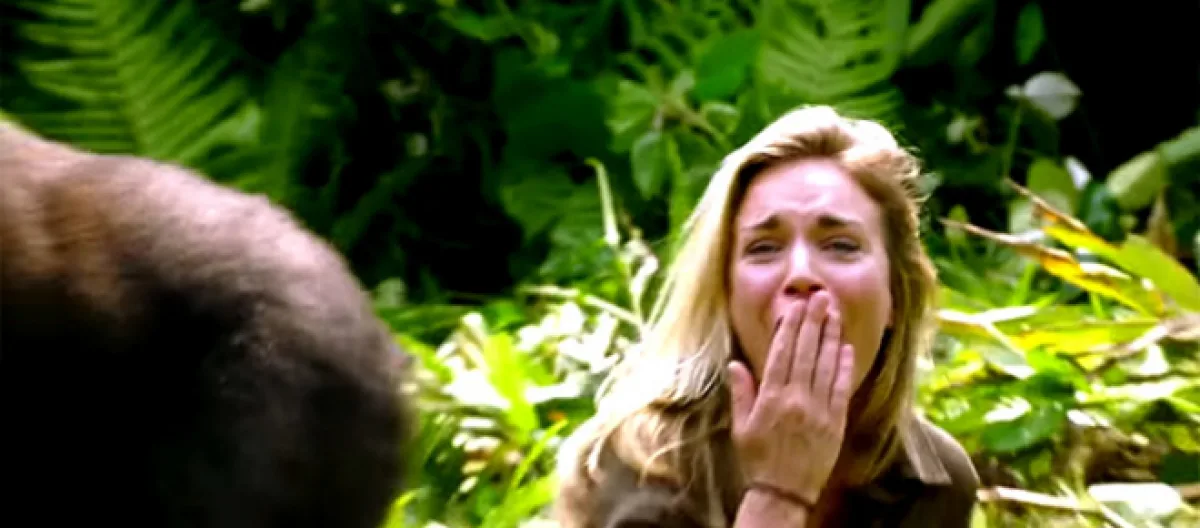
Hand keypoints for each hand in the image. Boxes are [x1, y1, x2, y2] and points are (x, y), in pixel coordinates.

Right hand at [727, 290, 855, 506]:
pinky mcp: (835, 422)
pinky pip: (840, 388)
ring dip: (830, 337)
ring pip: (825, 365)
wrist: (783, 492)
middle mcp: (795, 400)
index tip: (795, 307)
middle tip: (820, 297)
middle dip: (813, 322)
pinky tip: (845, 348)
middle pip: (805, 352)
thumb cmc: (758, 459)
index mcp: (770, 398)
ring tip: (834, 313)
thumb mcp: (741, 427)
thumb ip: (742, 393)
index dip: (789, 328)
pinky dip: (843, 366)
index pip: (781, 354)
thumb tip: (736, 364)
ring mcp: (817, 410)